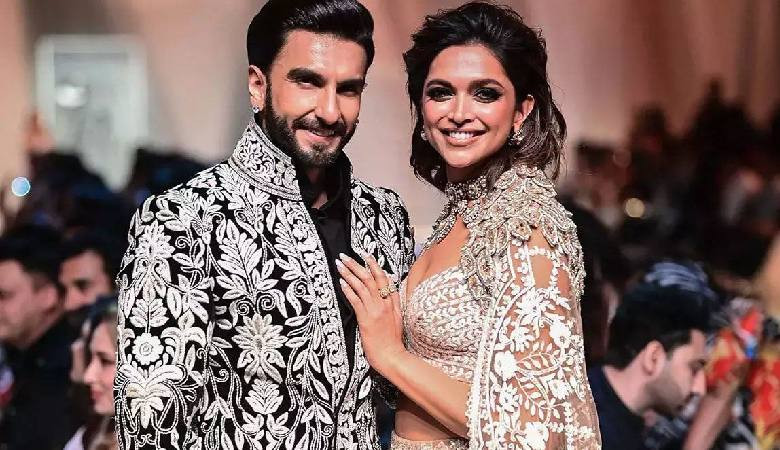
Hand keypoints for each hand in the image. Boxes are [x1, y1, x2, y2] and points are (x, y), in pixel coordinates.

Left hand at [335, 252, 405, 374]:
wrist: (392, 357)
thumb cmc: (392, 342)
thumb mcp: (397, 320)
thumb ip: (392, 305)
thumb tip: (387, 292)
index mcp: (393, 304)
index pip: (384, 279)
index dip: (374, 265)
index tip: (366, 255)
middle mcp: (385, 304)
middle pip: (371, 278)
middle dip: (357, 264)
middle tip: (345, 256)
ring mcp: (376, 311)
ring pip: (363, 286)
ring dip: (350, 273)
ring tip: (340, 265)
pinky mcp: (367, 319)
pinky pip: (356, 300)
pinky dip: (349, 290)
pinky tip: (341, 282)